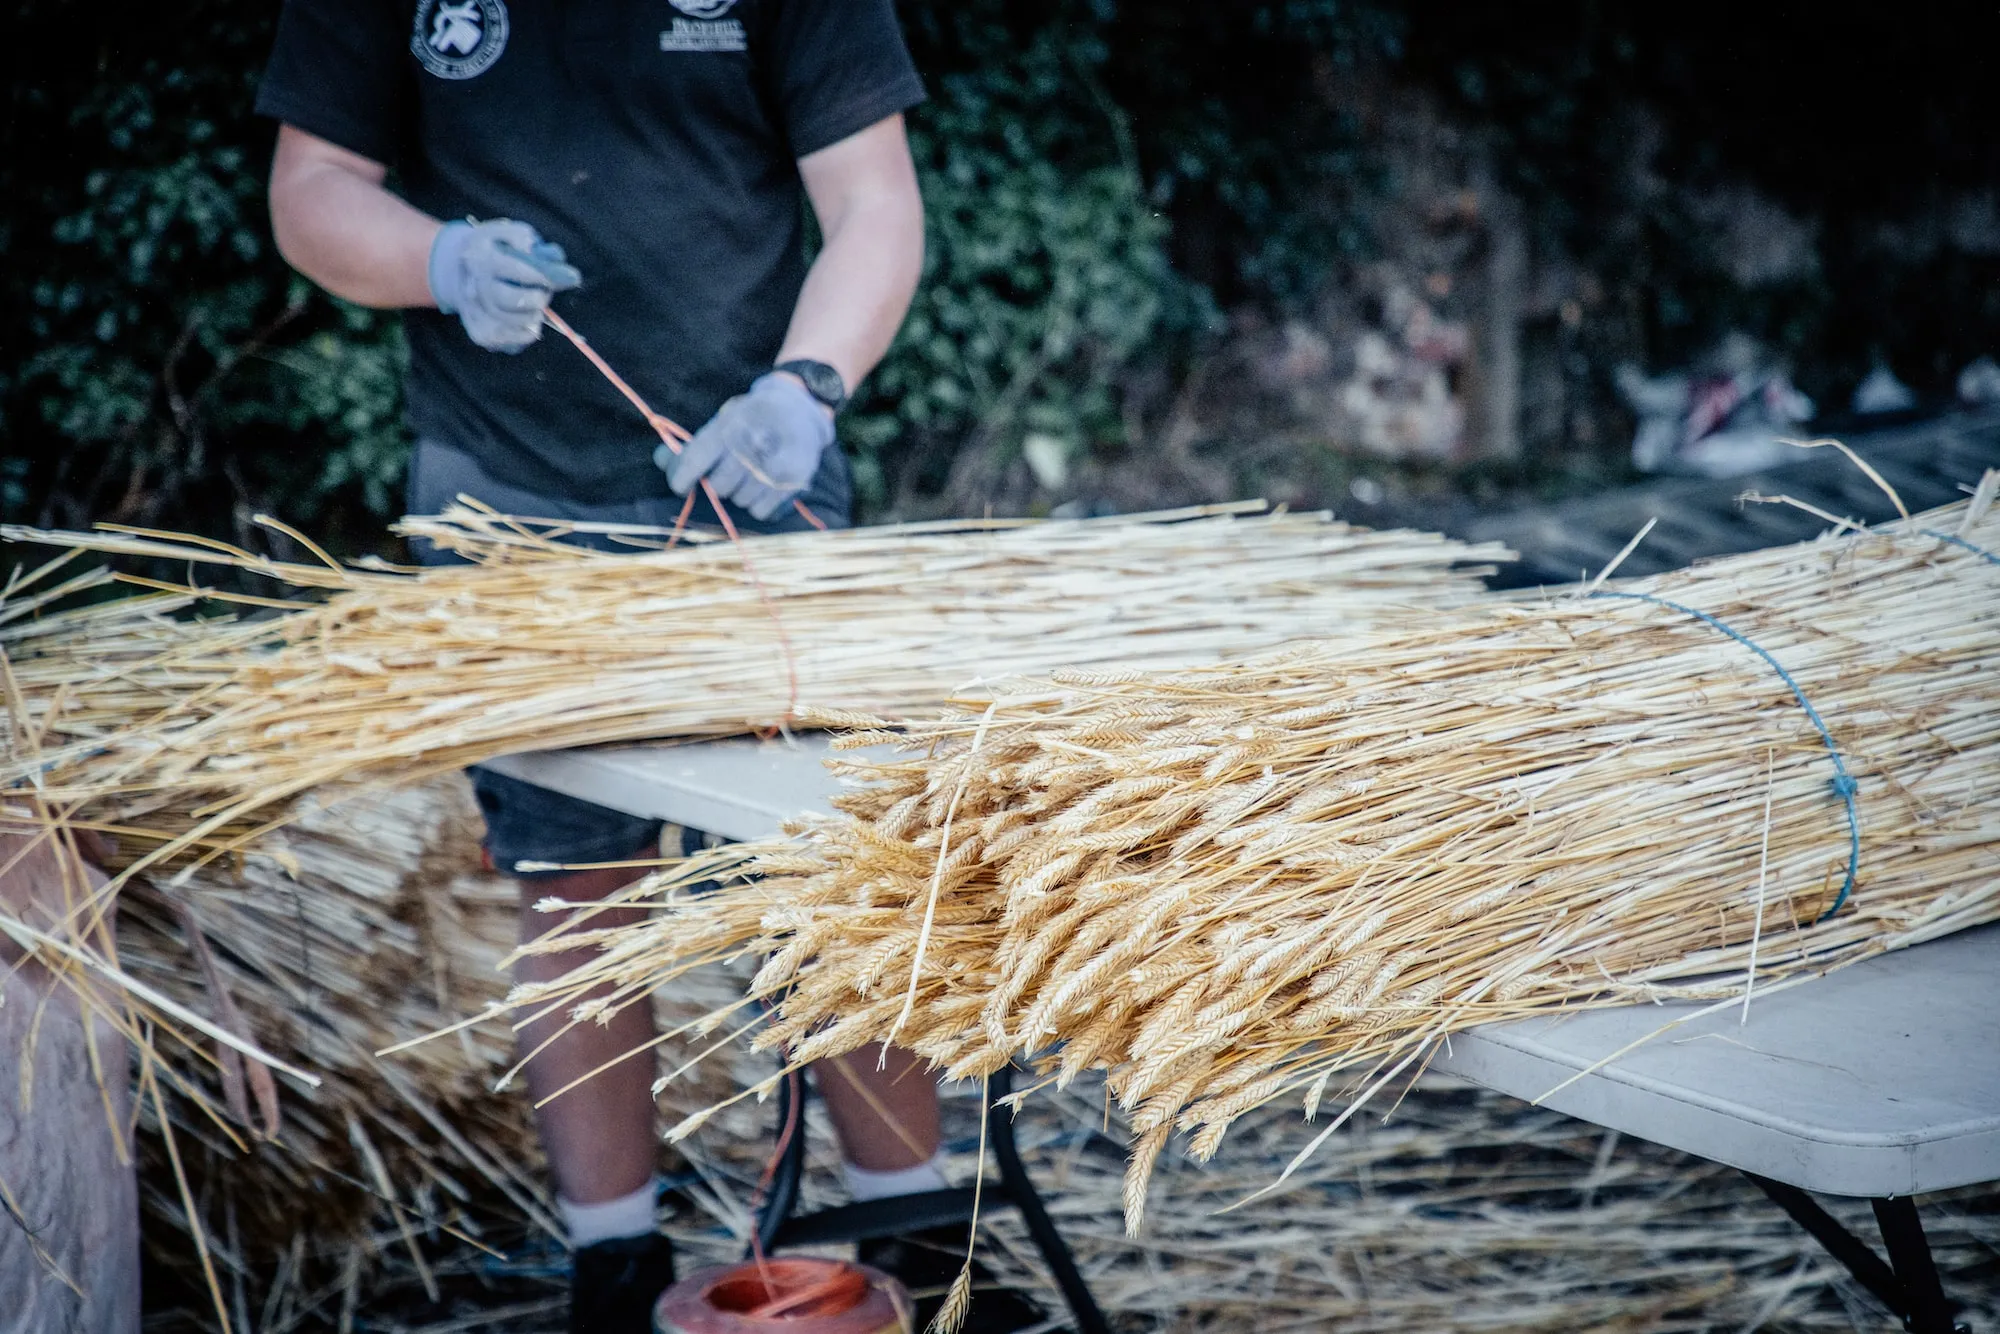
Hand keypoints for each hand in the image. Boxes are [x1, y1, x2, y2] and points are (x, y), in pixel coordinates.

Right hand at [426, 218, 580, 351]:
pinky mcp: (479, 334)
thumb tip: (555, 257)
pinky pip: (514, 342)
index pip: (516, 270)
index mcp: (480, 257)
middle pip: (514, 301)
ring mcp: (474, 313)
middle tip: (544, 294)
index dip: (546, 276)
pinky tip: (526, 317)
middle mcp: (473, 286)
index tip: (571, 277)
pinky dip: (528, 331)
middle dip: (538, 298)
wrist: (457, 270)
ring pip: (517, 324)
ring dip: (535, 315)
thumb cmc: (495, 250)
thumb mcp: (511, 235)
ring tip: (534, 303)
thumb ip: (534, 244)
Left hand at [658, 373, 834, 519]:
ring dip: (742, 494)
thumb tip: (658, 459)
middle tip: (732, 471)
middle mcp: (750, 445)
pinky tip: (767, 486)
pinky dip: (761, 504)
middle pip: (719, 486)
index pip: (694, 460)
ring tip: (754, 476)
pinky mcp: (793, 480)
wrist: (799, 409)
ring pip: (741, 501)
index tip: (681, 487)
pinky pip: (761, 511)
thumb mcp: (721, 424)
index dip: (682, 478)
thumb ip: (691, 446)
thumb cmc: (751, 421)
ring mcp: (772, 464)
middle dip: (720, 483)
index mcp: (728, 426)